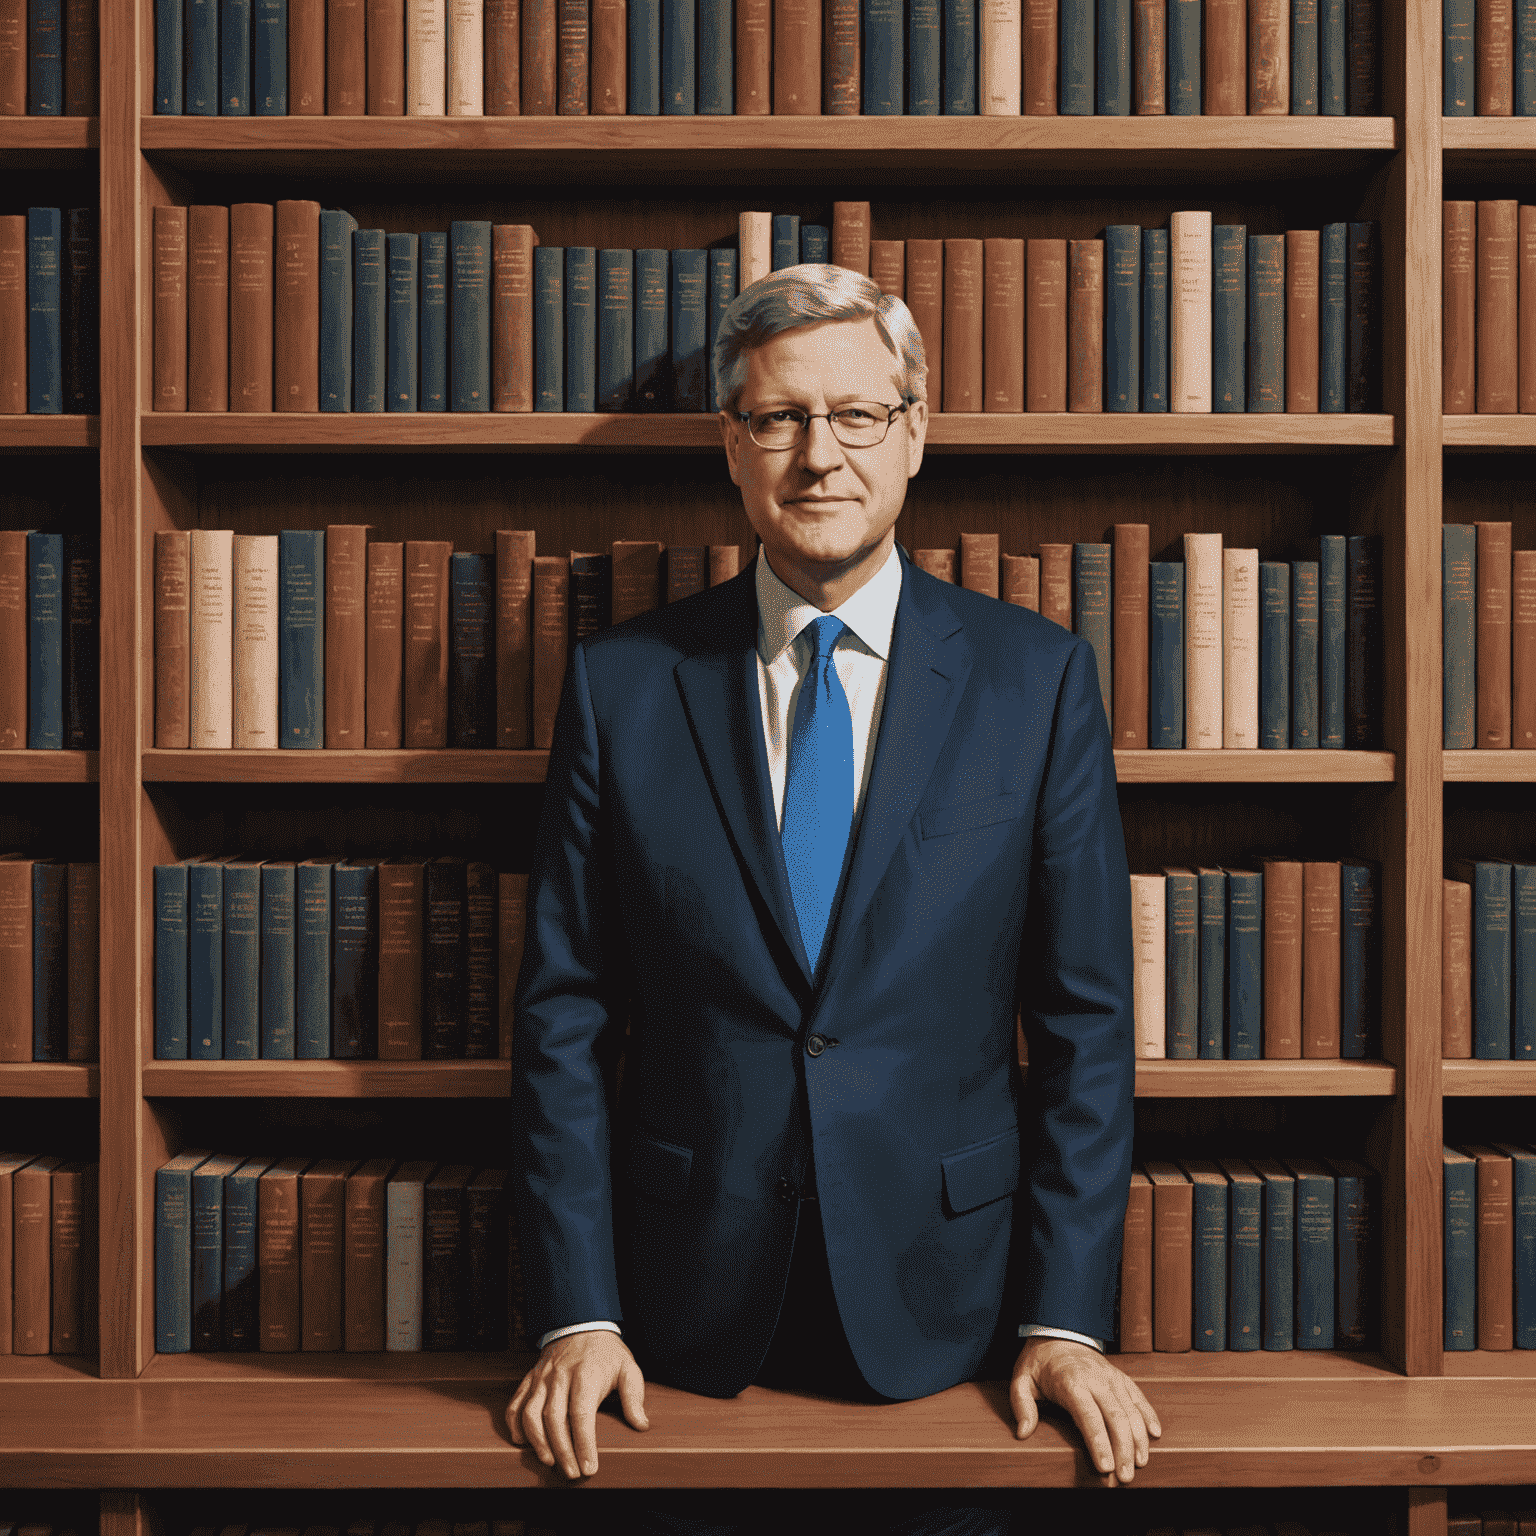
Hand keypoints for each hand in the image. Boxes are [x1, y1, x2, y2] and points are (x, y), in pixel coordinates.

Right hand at [506, 1330, 649, 1478]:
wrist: (582, 1323)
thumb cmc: (606, 1352)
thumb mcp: (628, 1367)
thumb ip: (634, 1396)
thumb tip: (641, 1425)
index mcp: (586, 1374)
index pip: (581, 1414)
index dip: (584, 1443)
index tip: (589, 1467)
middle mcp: (560, 1376)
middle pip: (555, 1418)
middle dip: (562, 1450)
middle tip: (572, 1473)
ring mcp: (542, 1377)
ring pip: (531, 1412)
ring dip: (537, 1441)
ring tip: (548, 1461)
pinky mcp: (531, 1378)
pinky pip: (516, 1402)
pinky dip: (514, 1423)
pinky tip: (520, 1441)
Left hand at [1010, 1336, 1160, 1483]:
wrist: (1058, 1331)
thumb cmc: (1039, 1362)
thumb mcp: (1021, 1379)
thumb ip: (1021, 1405)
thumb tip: (1023, 1432)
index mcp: (1071, 1383)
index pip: (1089, 1417)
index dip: (1099, 1444)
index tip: (1106, 1468)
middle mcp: (1096, 1380)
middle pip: (1116, 1418)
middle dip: (1123, 1450)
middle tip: (1124, 1478)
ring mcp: (1111, 1378)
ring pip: (1131, 1411)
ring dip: (1138, 1439)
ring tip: (1139, 1464)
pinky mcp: (1121, 1377)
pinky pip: (1138, 1397)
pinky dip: (1148, 1415)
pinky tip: (1155, 1434)